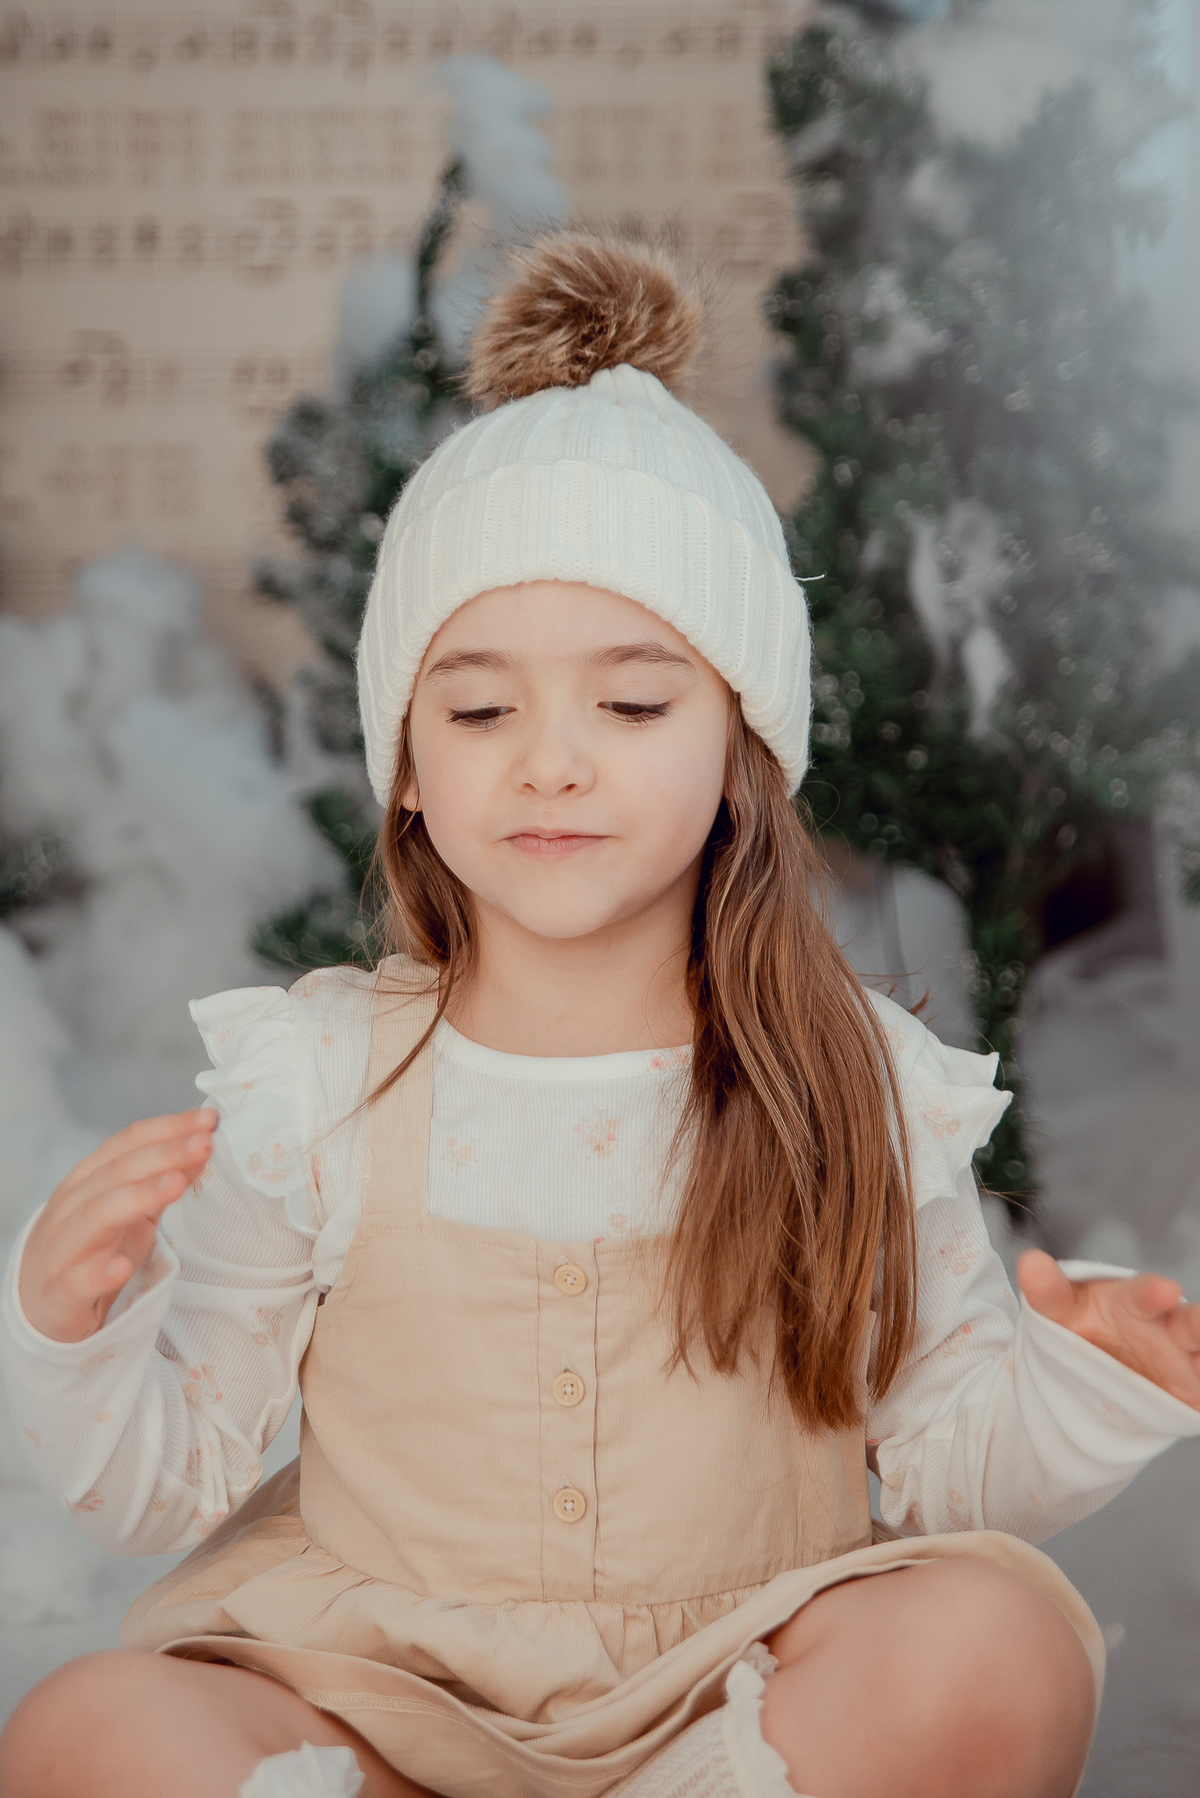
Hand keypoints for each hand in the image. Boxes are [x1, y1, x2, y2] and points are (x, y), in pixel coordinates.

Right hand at [17, 1109, 218, 1344]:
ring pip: (97, 1216)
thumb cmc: (90, 1248)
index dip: (168, 1128)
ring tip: (177, 1185)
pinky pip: (76, 1281)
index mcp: (89, 1179)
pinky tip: (121, 1267)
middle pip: (118, 1173)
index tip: (209, 1119)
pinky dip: (98, 1273)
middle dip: (164, 1154)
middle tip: (204, 1143)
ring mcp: (62, 1249)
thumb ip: (163, 1179)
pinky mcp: (59, 1293)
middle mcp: (72, 1206)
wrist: (40, 1304)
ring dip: (138, 1197)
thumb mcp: (132, 1210)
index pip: (128, 1143)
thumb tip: (203, 1146)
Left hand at [1017, 1247, 1199, 1410]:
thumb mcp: (1062, 1314)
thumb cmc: (1083, 1330)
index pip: (1145, 1294)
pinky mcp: (1193, 1394)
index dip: (1153, 1293)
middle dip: (1198, 1324)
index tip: (1164, 1290)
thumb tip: (1030, 1261)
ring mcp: (1185, 1362)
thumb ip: (1048, 1293)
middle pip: (1191, 1324)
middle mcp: (1168, 1328)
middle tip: (1199, 1321)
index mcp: (1135, 1302)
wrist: (1092, 1375)